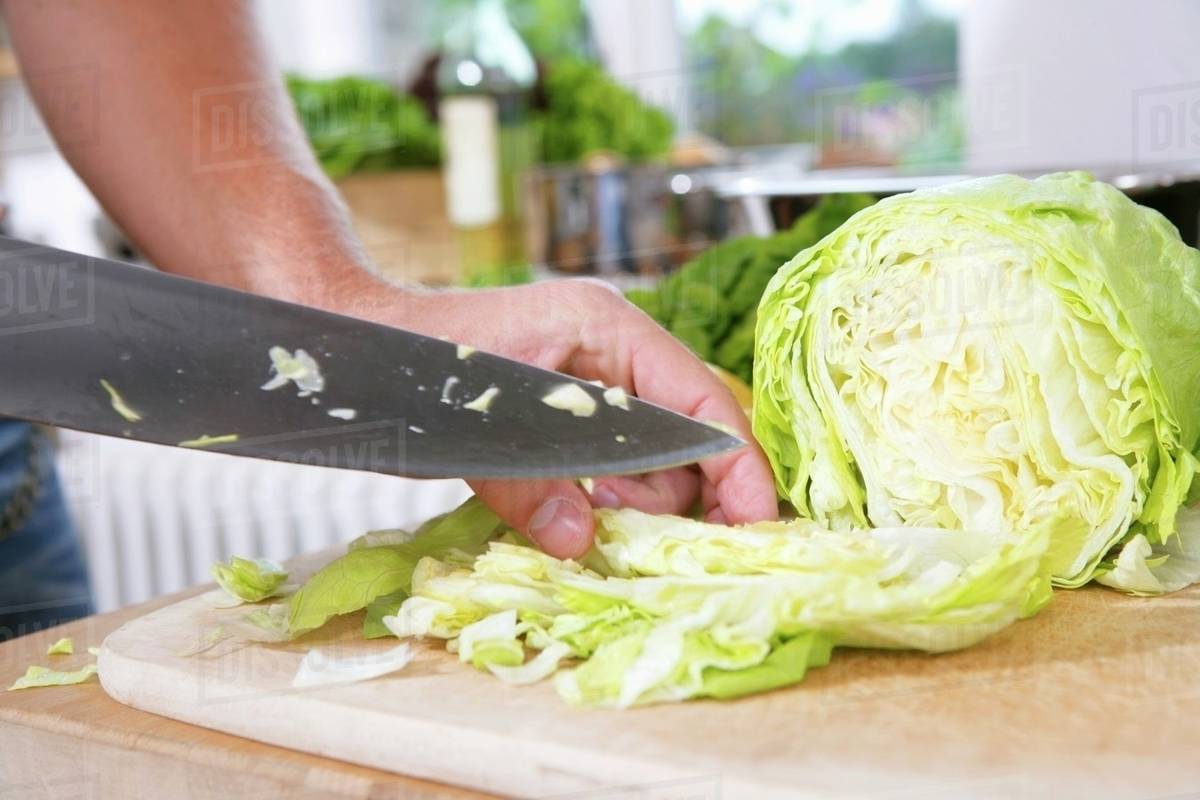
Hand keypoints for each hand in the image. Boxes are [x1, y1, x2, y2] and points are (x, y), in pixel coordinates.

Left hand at [344, 278, 778, 557]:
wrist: (353, 344)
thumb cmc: (406, 361)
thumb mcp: (470, 428)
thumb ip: (532, 487)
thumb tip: (586, 543)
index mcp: (604, 327)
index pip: (701, 400)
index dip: (736, 465)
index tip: (753, 524)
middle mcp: (613, 351)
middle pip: (687, 438)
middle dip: (669, 495)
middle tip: (622, 528)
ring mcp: (596, 381)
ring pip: (653, 460)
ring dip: (630, 502)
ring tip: (578, 509)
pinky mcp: (574, 412)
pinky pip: (616, 465)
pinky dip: (604, 498)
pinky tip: (571, 507)